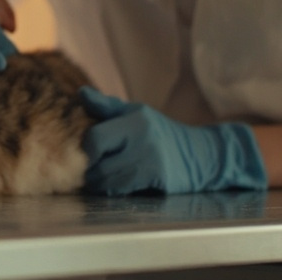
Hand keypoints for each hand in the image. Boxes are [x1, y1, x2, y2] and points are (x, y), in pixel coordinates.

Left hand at [79, 87, 266, 195]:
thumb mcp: (136, 113)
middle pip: (98, 159)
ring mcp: (151, 160)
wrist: (200, 155)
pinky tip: (114, 184)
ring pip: (107, 178)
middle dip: (88, 167)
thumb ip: (107, 106)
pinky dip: (112, 189)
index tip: (86, 152)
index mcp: (135, 119)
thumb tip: (81, 93)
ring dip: (97, 182)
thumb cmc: (160, 132)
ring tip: (98, 178)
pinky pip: (122, 189)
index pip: (96, 136)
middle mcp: (143, 138)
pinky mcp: (157, 179)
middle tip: (87, 169)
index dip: (85, 148)